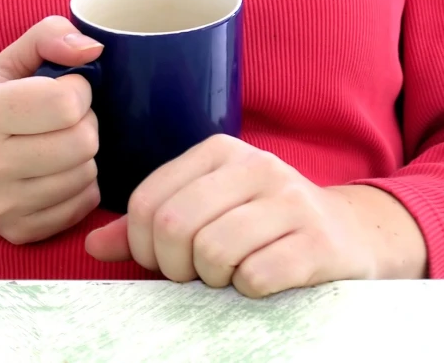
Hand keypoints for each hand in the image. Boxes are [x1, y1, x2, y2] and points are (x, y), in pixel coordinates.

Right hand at [0, 16, 103, 243]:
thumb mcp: (3, 62)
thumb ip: (47, 38)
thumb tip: (94, 48)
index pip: (67, 103)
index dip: (79, 91)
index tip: (64, 90)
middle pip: (83, 141)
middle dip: (85, 123)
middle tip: (65, 120)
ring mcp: (1, 205)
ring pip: (87, 173)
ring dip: (84, 154)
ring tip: (60, 143)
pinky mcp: (18, 231)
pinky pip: (83, 203)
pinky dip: (81, 184)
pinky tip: (59, 170)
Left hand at [86, 135, 426, 297]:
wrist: (349, 233)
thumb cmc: (264, 223)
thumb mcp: (207, 209)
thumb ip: (149, 224)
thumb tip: (94, 244)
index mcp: (219, 152)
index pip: (148, 201)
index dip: (142, 245)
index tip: (163, 260)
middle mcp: (255, 166)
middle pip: (174, 225)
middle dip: (174, 266)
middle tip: (195, 273)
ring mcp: (290, 201)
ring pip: (213, 252)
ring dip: (213, 280)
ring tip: (230, 274)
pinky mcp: (317, 240)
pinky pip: (256, 276)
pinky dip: (248, 290)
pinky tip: (262, 279)